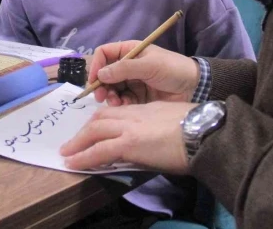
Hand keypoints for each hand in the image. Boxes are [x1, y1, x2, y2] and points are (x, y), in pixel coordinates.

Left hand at [60, 101, 195, 174]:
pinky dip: (84, 156)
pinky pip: (100, 150)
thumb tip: (154, 140)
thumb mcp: (174, 120)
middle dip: (84, 130)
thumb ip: (159, 126)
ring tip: (67, 154)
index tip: (93, 131)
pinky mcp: (129, 144)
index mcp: (145, 109)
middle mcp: (134, 114)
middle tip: (73, 143)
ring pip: (95, 130)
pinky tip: (73, 163)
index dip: (101, 121)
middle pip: (101, 118)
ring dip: (78, 142)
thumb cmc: (199, 128)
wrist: (206, 133)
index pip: (116, 113)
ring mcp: (130, 128)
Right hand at [89, 41, 200, 105]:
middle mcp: (127, 66)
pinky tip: (124, 107)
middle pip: (105, 74)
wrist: (195, 88)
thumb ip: (124, 68)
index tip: (94, 79)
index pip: (105, 54)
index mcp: (130, 51)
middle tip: (100, 97)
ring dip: (110, 96)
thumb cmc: (173, 69)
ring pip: (111, 89)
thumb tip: (101, 74)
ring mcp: (132, 82)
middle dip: (101, 85)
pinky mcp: (137, 97)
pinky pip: (122, 100)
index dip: (96, 65)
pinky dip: (120, 105)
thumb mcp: (149, 65)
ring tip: (115, 103)